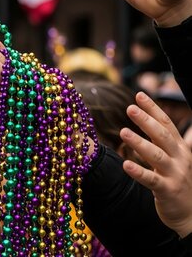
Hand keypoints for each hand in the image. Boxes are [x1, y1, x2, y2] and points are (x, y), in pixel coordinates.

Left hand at [119, 92, 191, 237]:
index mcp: (179, 148)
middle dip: (146, 121)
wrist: (191, 214)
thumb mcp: (173, 159)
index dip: (153, 109)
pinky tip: (126, 165)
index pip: (166, 124)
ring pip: (156, 155)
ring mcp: (175, 174)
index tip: (139, 94)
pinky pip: (151, 180)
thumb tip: (146, 121)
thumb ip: (161, 142)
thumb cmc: (177, 182)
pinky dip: (138, 172)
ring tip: (123, 132)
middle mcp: (179, 158)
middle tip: (130, 108)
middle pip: (162, 135)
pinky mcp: (168, 190)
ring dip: (139, 143)